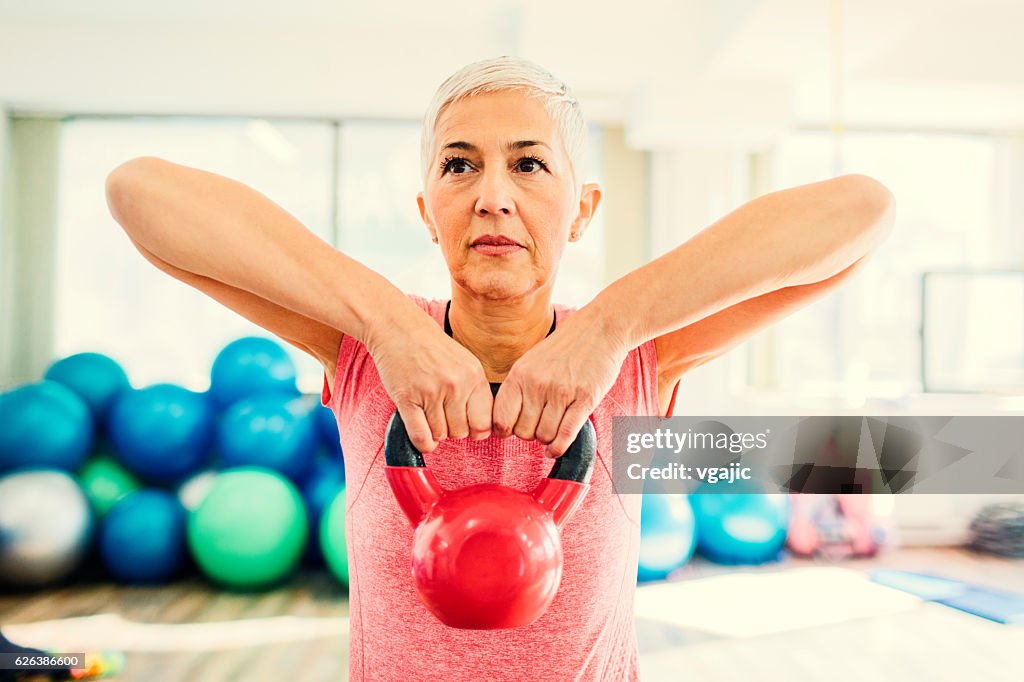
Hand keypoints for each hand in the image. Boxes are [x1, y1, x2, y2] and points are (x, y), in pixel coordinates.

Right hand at [368, 311, 492, 453]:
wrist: (398, 328)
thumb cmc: (431, 347)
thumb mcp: (464, 362)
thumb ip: (474, 391)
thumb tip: (481, 429)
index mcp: (474, 375)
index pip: (485, 423)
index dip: (475, 429)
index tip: (465, 423)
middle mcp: (456, 384)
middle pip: (461, 432)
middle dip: (452, 429)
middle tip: (441, 414)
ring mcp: (431, 392)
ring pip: (440, 435)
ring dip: (434, 431)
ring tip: (428, 412)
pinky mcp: (407, 398)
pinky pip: (421, 436)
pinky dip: (422, 442)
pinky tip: (420, 432)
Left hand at [492, 309, 629, 457]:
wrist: (599, 329)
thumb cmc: (565, 348)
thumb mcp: (531, 361)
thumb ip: (518, 389)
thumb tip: (505, 423)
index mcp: (520, 374)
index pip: (501, 419)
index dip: (505, 430)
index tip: (512, 431)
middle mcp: (537, 384)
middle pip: (523, 432)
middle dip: (530, 434)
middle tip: (538, 425)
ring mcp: (561, 392)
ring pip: (545, 436)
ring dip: (547, 439)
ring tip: (552, 427)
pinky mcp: (584, 399)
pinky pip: (565, 434)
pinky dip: (558, 447)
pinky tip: (555, 448)